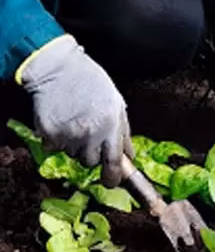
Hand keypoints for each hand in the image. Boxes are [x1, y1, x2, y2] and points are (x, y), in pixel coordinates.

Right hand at [16, 34, 133, 186]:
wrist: (60, 70)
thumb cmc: (93, 84)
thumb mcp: (117, 104)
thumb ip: (124, 133)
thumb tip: (128, 157)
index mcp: (111, 126)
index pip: (113, 163)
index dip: (113, 177)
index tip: (112, 182)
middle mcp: (90, 134)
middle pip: (91, 162)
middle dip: (92, 153)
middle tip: (90, 134)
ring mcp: (68, 135)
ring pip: (73, 155)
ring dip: (75, 145)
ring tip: (76, 122)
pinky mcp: (49, 134)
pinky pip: (55, 147)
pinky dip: (58, 139)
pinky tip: (62, 120)